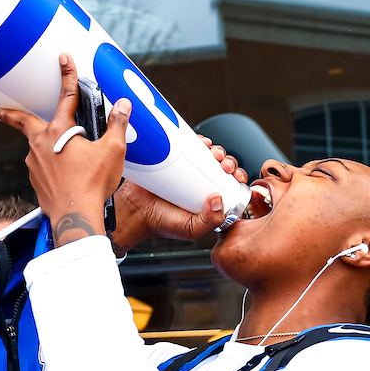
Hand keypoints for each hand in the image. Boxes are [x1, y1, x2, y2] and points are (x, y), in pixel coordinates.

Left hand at [0, 54, 130, 245]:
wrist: (75, 217)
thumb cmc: (93, 184)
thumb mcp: (113, 151)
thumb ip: (117, 125)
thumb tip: (123, 105)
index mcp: (59, 131)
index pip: (67, 96)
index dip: (68, 75)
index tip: (63, 59)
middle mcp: (40, 144)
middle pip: (23, 122)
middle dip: (10, 114)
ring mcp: (33, 163)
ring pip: (37, 147)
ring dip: (44, 146)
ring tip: (63, 155)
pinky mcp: (35, 180)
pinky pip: (41, 167)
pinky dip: (49, 166)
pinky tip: (63, 175)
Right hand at [110, 136, 249, 254]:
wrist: (132, 211)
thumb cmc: (160, 223)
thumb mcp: (190, 229)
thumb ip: (209, 221)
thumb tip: (218, 198)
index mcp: (208, 200)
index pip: (230, 185)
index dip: (237, 177)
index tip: (235, 176)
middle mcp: (199, 184)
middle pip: (221, 167)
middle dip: (229, 161)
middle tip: (224, 165)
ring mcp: (185, 170)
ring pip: (207, 154)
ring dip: (216, 149)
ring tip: (213, 152)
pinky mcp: (171, 158)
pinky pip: (187, 146)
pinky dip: (198, 140)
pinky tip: (202, 141)